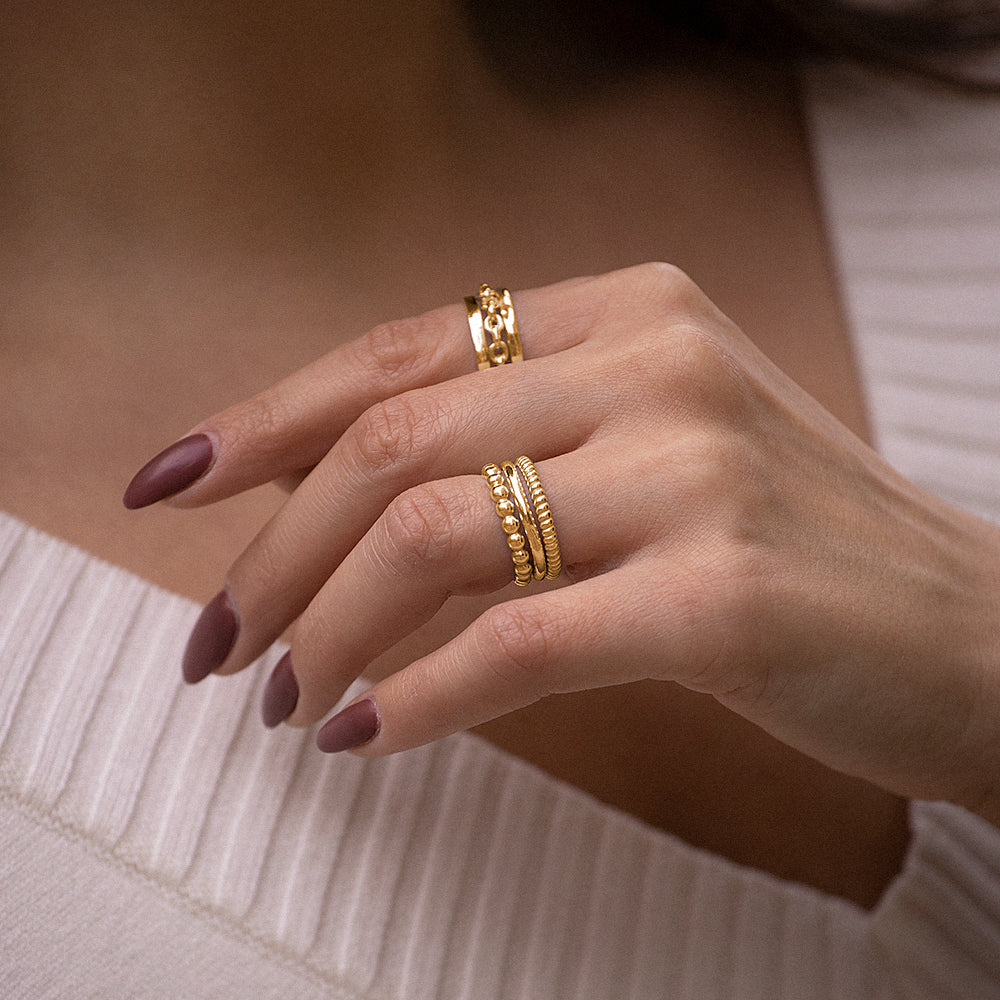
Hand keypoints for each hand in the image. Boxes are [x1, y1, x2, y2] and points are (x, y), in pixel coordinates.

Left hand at [126, 263, 999, 819]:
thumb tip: (339, 492)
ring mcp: (696, 472)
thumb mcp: (654, 438)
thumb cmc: (793, 540)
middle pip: (392, 440)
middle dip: (273, 547)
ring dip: (329, 626)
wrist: (969, 628)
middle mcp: (657, 366)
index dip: (266, 418)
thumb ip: (518, 435)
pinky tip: (367, 735)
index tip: (172, 482)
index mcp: (630, 311)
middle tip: (217, 638)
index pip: (398, 350)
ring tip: (283, 696)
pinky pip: (518, 641)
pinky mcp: (723, 594)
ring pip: (436, 533)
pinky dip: (421, 696)